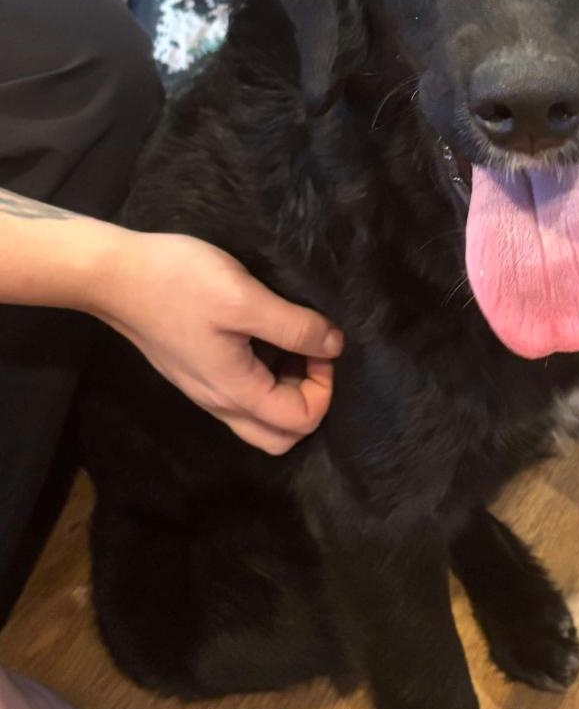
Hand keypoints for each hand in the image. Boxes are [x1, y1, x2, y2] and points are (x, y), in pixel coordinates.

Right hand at [89, 231, 343, 454]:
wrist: (113, 274)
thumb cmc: (179, 282)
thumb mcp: (245, 299)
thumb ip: (294, 327)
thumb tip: (335, 346)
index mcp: (235, 392)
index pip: (301, 422)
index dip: (324, 387)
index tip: (320, 345)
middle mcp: (220, 403)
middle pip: (281, 434)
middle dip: (310, 399)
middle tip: (310, 354)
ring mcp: (205, 390)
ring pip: (262, 417)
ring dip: (289, 388)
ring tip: (292, 341)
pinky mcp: (198, 372)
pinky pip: (244, 396)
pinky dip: (267, 377)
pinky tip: (266, 336)